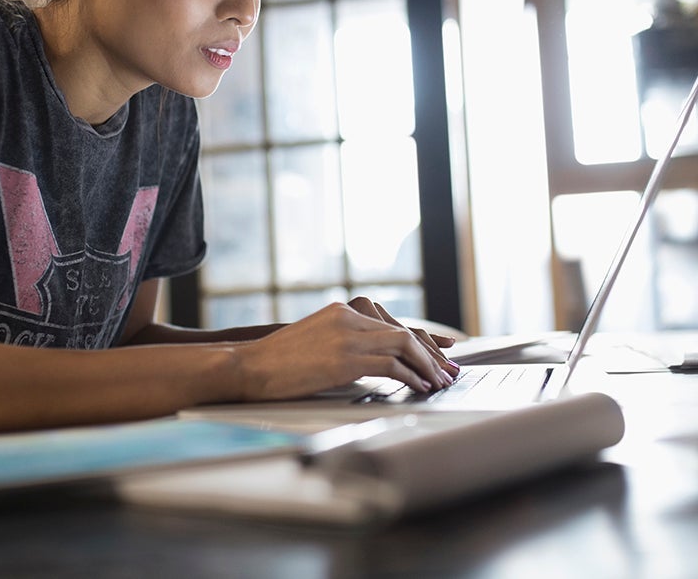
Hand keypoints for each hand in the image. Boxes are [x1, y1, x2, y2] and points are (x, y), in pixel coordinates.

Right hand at [235, 299, 459, 401]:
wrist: (249, 366)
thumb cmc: (276, 363)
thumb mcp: (315, 342)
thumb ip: (344, 344)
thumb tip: (371, 363)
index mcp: (342, 311)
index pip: (391, 323)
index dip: (421, 337)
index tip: (442, 349)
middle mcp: (348, 317)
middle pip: (403, 332)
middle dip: (430, 353)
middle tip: (447, 370)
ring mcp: (347, 336)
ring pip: (403, 345)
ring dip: (426, 365)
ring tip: (439, 381)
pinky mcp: (345, 358)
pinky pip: (391, 366)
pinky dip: (412, 377)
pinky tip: (420, 387)